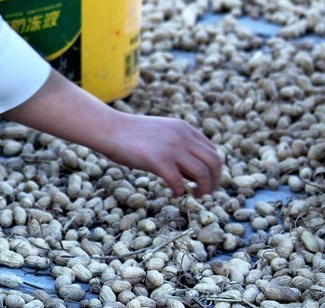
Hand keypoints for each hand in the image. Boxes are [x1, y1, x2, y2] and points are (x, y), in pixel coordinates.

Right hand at [101, 112, 223, 197]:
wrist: (110, 128)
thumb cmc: (131, 135)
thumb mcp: (162, 133)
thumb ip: (178, 147)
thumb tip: (192, 174)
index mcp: (184, 128)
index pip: (212, 150)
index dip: (214, 169)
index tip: (207, 181)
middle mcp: (182, 136)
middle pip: (214, 162)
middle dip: (215, 181)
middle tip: (206, 193)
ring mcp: (171, 148)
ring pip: (203, 174)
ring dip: (203, 189)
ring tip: (195, 196)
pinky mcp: (158, 161)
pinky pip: (179, 182)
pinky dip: (180, 192)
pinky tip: (174, 194)